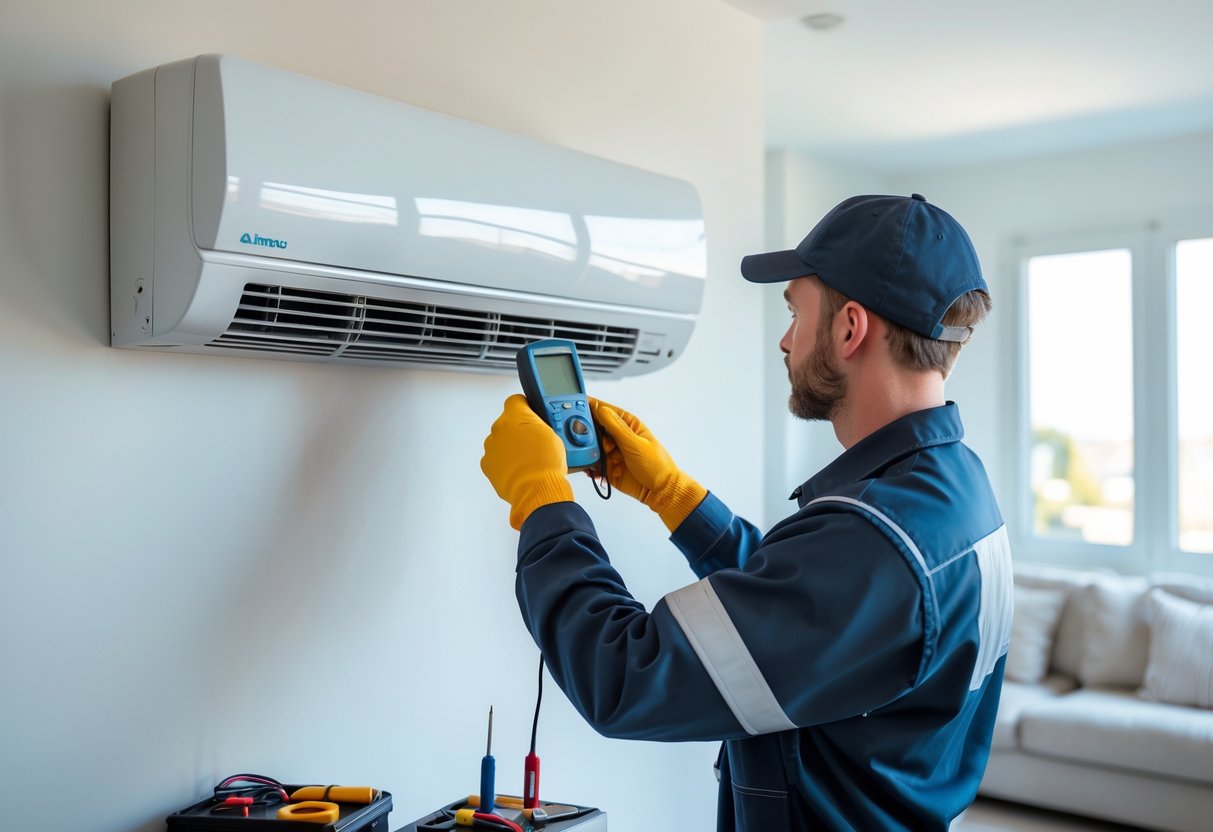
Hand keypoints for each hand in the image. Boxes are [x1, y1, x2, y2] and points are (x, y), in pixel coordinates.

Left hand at [481, 394, 574, 529]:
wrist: (536, 490)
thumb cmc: (546, 464)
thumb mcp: (553, 434)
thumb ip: (538, 424)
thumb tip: (536, 424)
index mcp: (515, 416)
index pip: (516, 401)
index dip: (526, 407)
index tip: (531, 414)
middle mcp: (499, 429)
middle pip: (507, 423)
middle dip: (518, 430)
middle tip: (534, 442)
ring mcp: (491, 447)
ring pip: (501, 441)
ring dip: (511, 447)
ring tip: (527, 459)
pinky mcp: (487, 465)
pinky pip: (496, 459)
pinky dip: (505, 463)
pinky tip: (519, 469)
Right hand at [589, 397, 705, 531]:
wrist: (660, 491)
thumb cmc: (656, 465)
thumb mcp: (635, 444)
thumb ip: (616, 427)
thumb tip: (601, 409)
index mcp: (627, 425)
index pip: (605, 411)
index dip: (591, 408)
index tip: (576, 407)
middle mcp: (618, 437)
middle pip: (595, 429)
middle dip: (589, 435)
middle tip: (588, 441)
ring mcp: (612, 452)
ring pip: (592, 447)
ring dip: (590, 452)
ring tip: (596, 459)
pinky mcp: (607, 467)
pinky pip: (593, 464)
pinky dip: (591, 467)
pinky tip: (593, 471)